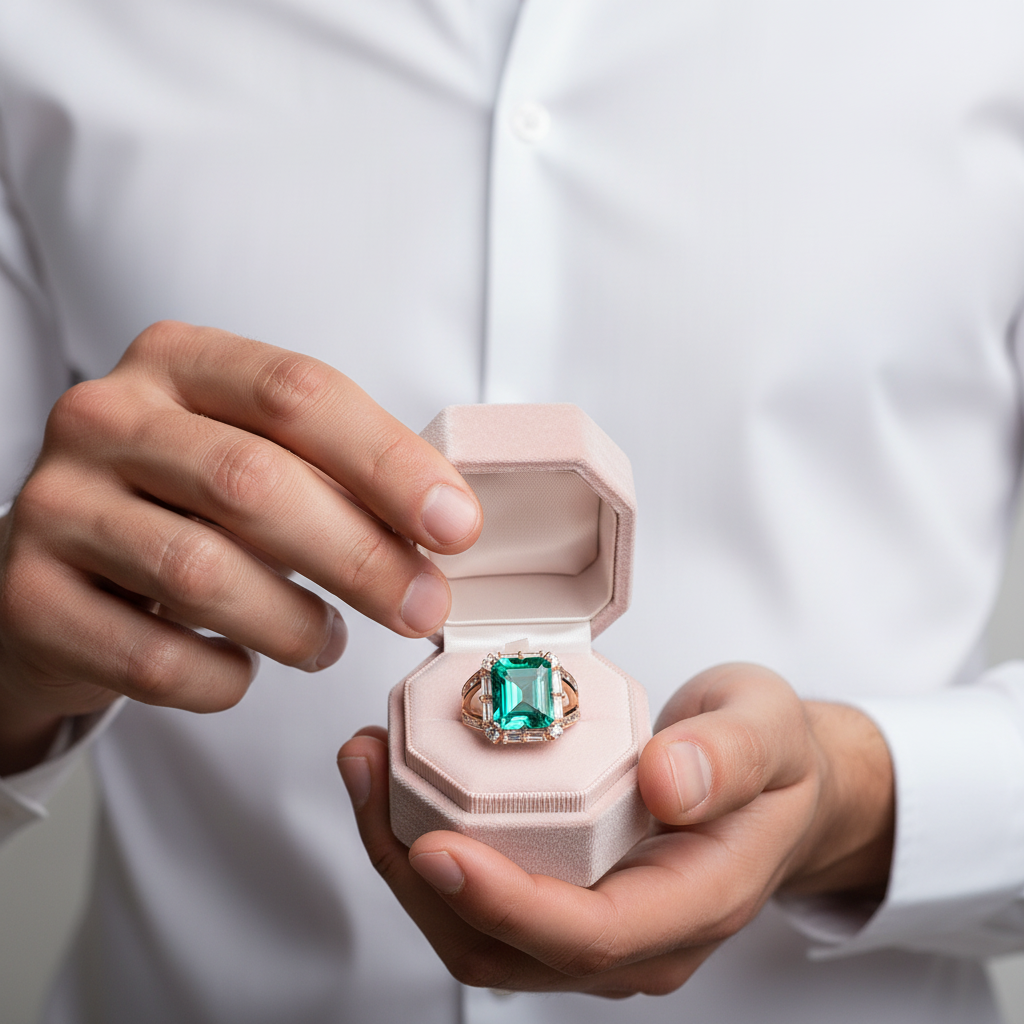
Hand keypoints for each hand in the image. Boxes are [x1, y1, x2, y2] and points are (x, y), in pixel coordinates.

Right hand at [0, 321, 480, 772]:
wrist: (56, 574)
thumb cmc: (183, 510)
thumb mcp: (253, 459)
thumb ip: (335, 475)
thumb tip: (444, 528)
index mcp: (177, 361)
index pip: (298, 393)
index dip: (389, 464)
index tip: (457, 526)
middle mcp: (105, 417)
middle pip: (255, 482)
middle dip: (362, 557)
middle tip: (424, 608)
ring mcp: (54, 504)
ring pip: (205, 574)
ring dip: (295, 625)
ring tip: (324, 642)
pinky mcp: (26, 597)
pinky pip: (153, 658)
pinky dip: (222, 677)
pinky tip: (240, 667)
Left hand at [338, 664, 892, 996]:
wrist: (779, 786)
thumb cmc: (775, 763)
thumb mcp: (769, 732)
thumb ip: (729, 755)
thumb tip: (667, 781)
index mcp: (693, 903)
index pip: (585, 934)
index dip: (502, 901)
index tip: (435, 844)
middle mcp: (635, 937)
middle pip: (504, 948)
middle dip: (418, 876)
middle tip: (371, 775)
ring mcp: (595, 923)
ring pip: (477, 931)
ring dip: (406, 859)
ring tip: (369, 768)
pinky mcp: (564, 896)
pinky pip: (481, 895)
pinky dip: (426, 846)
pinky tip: (399, 782)